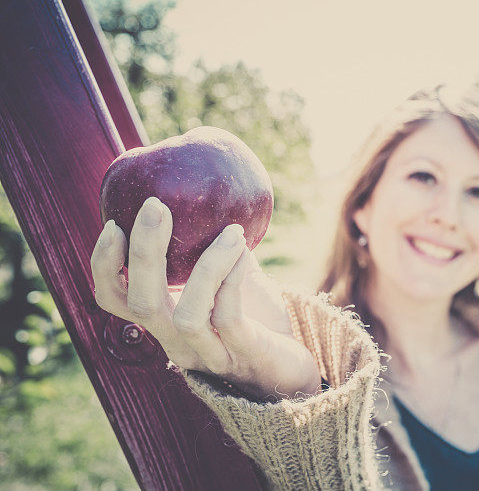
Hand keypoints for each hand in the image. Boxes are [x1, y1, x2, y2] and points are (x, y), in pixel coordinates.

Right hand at [90, 196, 321, 400]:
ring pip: (186, 315)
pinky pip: (229, 318)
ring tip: (230, 232)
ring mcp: (209, 353)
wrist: (292, 368)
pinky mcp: (243, 356)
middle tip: (156, 207)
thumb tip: (206, 193)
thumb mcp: (228, 276)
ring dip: (207, 267)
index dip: (104, 265)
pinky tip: (244, 253)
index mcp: (164, 320)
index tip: (114, 223)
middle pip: (143, 304)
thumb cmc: (256, 318)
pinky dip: (234, 281)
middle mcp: (177, 341)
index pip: (114, 299)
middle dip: (144, 252)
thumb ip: (212, 244)